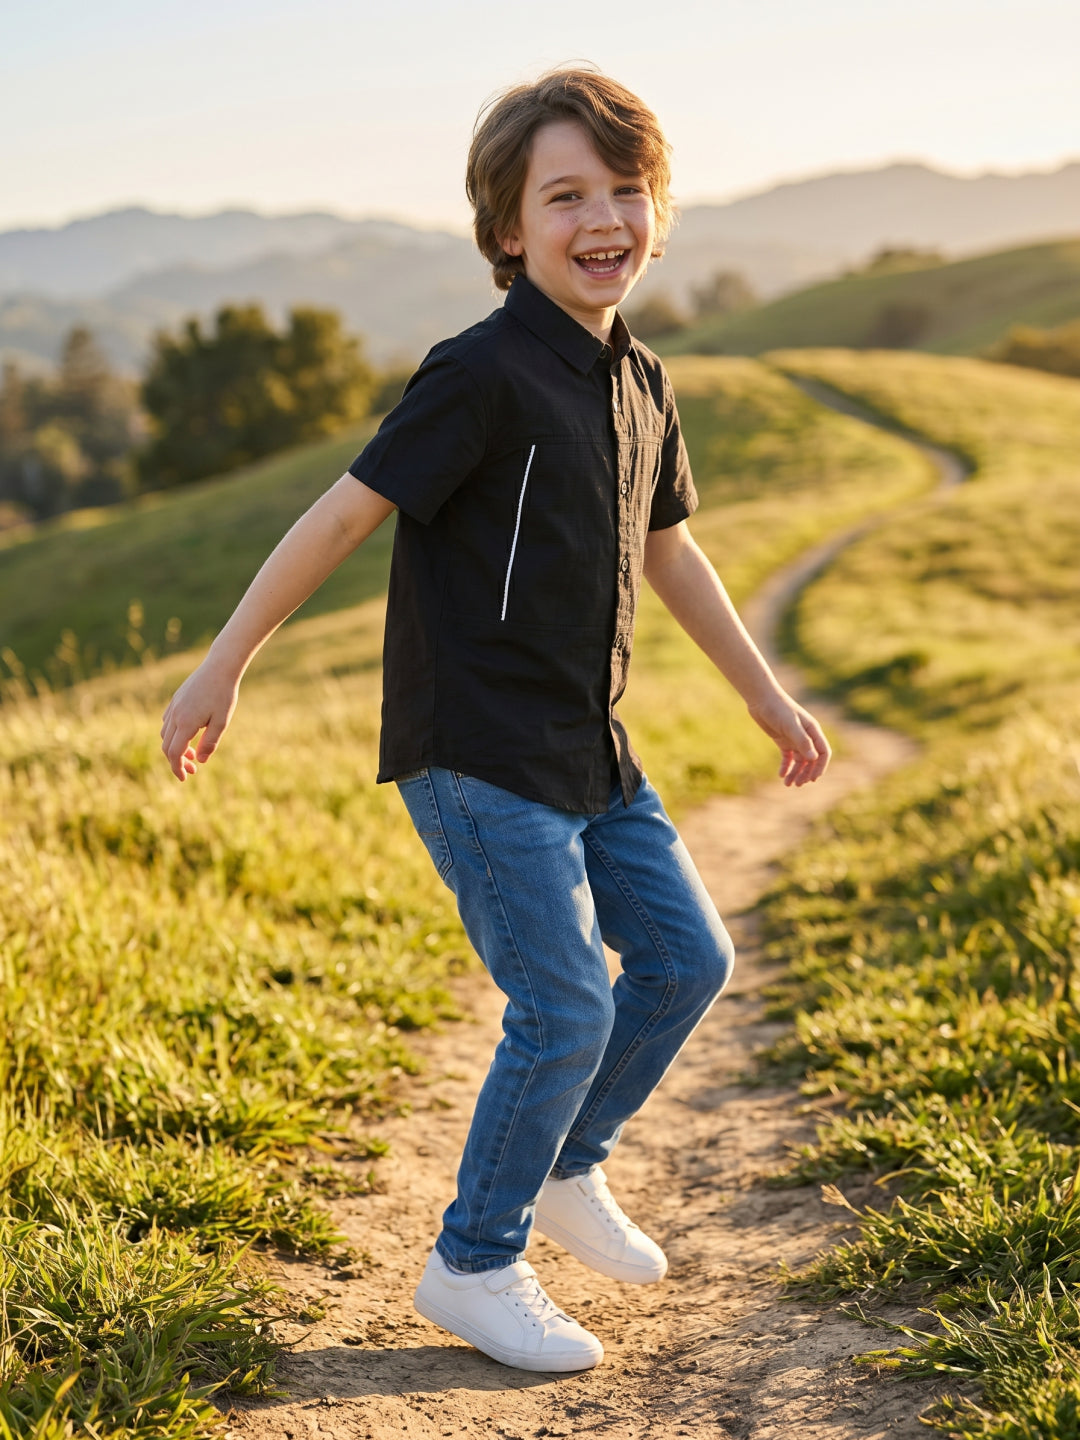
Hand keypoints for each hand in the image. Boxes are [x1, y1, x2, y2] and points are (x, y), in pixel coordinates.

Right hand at [160, 659, 239, 780]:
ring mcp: (173, 706)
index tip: (184, 779)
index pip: (174, 753)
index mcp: (186, 723)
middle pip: (167, 746)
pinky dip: (173, 734)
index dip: (177, 768)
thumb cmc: (224, 694)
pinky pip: (167, 722)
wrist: (220, 667)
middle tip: (192, 770)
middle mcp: (175, 715)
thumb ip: (210, 743)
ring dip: (175, 748)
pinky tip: (188, 735)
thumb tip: (200, 761)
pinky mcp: (176, 700)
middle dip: (177, 761)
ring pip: (165, 734)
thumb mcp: (222, 721)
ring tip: (193, 753)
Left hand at [748, 691, 830, 787]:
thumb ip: (802, 741)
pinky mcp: (782, 740)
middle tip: (798, 784)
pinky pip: (788, 757)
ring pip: (799, 761)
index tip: (813, 778)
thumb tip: (814, 758)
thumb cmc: (778, 709)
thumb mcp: (790, 725)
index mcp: (813, 731)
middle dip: (806, 773)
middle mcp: (806, 736)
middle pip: (811, 760)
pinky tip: (781, 775)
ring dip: (796, 773)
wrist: (761, 699)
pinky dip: (786, 767)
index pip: (823, 753)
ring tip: (788, 784)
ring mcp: (794, 738)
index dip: (820, 767)